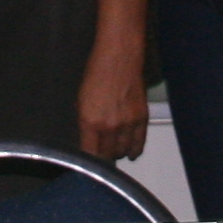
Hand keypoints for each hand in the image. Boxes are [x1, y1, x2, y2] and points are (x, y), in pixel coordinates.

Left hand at [76, 43, 148, 161]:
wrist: (119, 58)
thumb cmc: (97, 73)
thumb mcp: (81, 101)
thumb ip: (85, 126)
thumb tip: (88, 143)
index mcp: (90, 121)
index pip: (90, 154)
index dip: (89, 162)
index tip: (88, 164)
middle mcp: (109, 126)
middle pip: (107, 155)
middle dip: (103, 156)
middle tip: (102, 153)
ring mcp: (127, 123)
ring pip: (122, 151)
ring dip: (118, 152)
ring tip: (115, 150)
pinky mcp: (141, 119)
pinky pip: (138, 143)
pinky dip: (134, 149)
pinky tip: (130, 152)